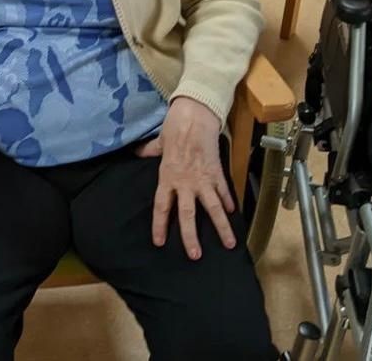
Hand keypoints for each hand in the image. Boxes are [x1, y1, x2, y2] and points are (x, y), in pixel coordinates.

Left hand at [136, 96, 235, 259]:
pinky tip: (233, 214)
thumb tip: (137, 152)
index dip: (160, 225)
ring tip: (229, 244)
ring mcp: (203, 179)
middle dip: (190, 236)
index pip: (162, 206)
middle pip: (187, 214)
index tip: (159, 242)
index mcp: (167, 177)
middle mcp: (184, 182)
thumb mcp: (159, 141)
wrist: (195, 116)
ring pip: (212, 208)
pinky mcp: (217, 172)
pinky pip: (224, 191)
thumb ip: (150, 151)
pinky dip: (229, 202)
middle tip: (194, 255)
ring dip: (220, 227)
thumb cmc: (175, 127)